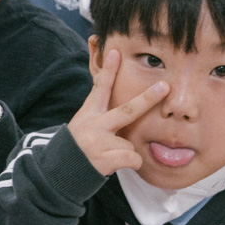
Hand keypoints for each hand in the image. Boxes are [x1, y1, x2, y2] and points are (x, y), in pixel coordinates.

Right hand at [67, 50, 168, 175]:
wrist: (58, 173)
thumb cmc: (76, 148)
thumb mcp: (83, 127)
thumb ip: (102, 117)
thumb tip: (130, 112)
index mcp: (89, 114)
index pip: (100, 88)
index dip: (109, 70)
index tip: (116, 52)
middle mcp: (94, 125)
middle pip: (128, 110)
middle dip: (148, 98)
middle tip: (165, 86)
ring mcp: (99, 141)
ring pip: (130, 144)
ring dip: (124, 153)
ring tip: (107, 157)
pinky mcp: (105, 158)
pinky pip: (133, 159)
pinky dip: (129, 164)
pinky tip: (111, 166)